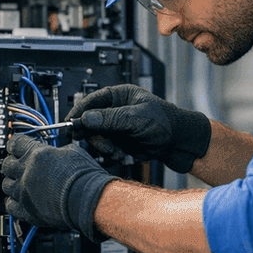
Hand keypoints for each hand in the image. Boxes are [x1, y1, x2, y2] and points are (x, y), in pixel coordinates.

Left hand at [0, 134, 113, 242]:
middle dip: (12, 162)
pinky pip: (9, 205)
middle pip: (6, 163)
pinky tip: (20, 199)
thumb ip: (55, 150)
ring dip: (12, 182)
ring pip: (5, 184)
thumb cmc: (87, 178)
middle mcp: (27, 172)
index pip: (15, 143)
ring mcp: (25, 192)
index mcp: (37, 155)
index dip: (15, 144)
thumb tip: (51, 151)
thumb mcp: (72, 151)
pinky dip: (13, 202)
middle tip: (18, 164)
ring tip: (20, 183)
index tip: (16, 147)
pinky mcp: (27, 211)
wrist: (91, 201)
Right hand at [65, 84, 209, 173]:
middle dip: (96, 137)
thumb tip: (86, 118)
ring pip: (97, 140)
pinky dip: (112, 156)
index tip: (70, 124)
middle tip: (103, 145)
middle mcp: (115, 112)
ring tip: (118, 153)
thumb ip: (111, 118)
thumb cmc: (167, 122)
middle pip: (90, 124)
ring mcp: (116, 129)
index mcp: (119, 96)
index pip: (91, 101)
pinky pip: (105, 151)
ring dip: (105, 149)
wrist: (181, 144)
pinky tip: (124, 156)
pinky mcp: (119, 144)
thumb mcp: (138, 118)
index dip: (79, 112)